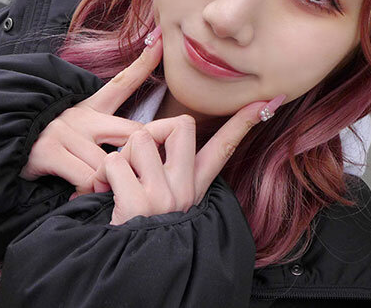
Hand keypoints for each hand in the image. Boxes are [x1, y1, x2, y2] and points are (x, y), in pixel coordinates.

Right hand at [20, 27, 163, 194]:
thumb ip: (108, 138)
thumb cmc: (51, 149)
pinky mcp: (49, 151)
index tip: (161, 41)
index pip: (122, 83)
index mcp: (91, 108)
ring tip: (99, 189)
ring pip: (108, 164)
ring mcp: (65, 131)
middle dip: (141, 156)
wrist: (5, 153)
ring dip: (108, 183)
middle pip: (132, 132)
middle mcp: (81, 115)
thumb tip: (140, 150)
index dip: (144, 63)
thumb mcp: (81, 135)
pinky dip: (88, 191)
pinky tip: (79, 193)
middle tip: (141, 174)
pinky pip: (86, 177)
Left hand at [89, 93, 286, 224]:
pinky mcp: (139, 204)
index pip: (225, 147)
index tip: (268, 101)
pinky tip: (106, 194)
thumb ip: (169, 172)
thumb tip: (156, 139)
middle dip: (153, 130)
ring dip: (120, 156)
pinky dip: (102, 176)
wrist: (126, 270)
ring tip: (118, 182)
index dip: (244, 122)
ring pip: (139, 138)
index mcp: (194, 186)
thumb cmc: (139, 227)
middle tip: (137, 158)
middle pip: (181, 124)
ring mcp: (164, 196)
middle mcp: (185, 190)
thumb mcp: (167, 202)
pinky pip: (114, 163)